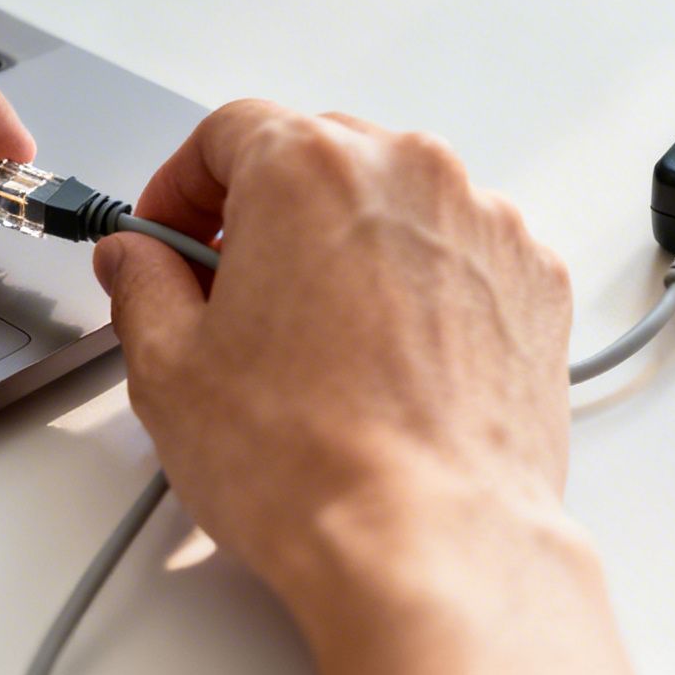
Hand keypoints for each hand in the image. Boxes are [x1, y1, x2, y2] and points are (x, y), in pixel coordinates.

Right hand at [93, 100, 628, 674]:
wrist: (431, 542)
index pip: (228, 131)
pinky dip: (423, 283)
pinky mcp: (536, 281)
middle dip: (265, 212)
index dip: (183, 184)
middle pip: (318, 155)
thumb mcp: (170, 371)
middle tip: (229, 289)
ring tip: (316, 338)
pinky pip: (460, 252)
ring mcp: (485, 223)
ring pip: (396, 203)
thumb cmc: (312, 464)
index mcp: (309, 170)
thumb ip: (142, 287)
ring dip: (349, 244)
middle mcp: (409, 173)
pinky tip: (387, 359)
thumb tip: (138, 262)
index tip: (170, 233)